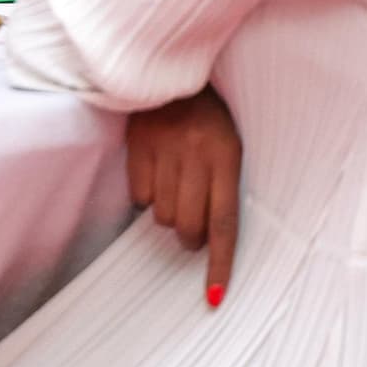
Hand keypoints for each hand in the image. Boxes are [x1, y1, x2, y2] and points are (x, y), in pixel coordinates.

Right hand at [126, 86, 241, 307]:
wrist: (172, 70)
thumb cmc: (207, 116)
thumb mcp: (227, 144)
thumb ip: (222, 185)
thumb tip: (209, 239)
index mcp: (226, 156)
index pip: (224, 221)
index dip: (219, 263)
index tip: (213, 296)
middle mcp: (196, 155)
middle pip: (189, 225)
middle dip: (189, 236)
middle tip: (191, 224)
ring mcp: (165, 150)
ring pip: (162, 215)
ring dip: (168, 213)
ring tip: (174, 187)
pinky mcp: (138, 145)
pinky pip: (139, 196)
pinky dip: (145, 195)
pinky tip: (154, 173)